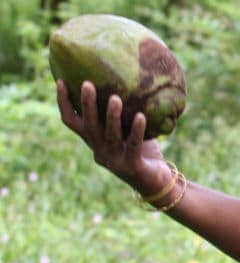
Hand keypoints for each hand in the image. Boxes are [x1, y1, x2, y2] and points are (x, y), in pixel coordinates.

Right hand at [57, 80, 172, 196]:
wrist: (155, 182)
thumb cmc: (141, 151)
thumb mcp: (126, 131)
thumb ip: (121, 114)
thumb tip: (127, 79)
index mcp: (94, 142)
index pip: (72, 122)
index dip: (64, 103)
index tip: (61, 81)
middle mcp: (100, 151)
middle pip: (89, 127)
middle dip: (87, 105)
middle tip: (88, 84)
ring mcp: (114, 160)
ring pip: (110, 136)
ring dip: (112, 116)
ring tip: (115, 98)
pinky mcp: (132, 166)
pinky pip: (133, 144)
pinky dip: (137, 130)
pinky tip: (140, 116)